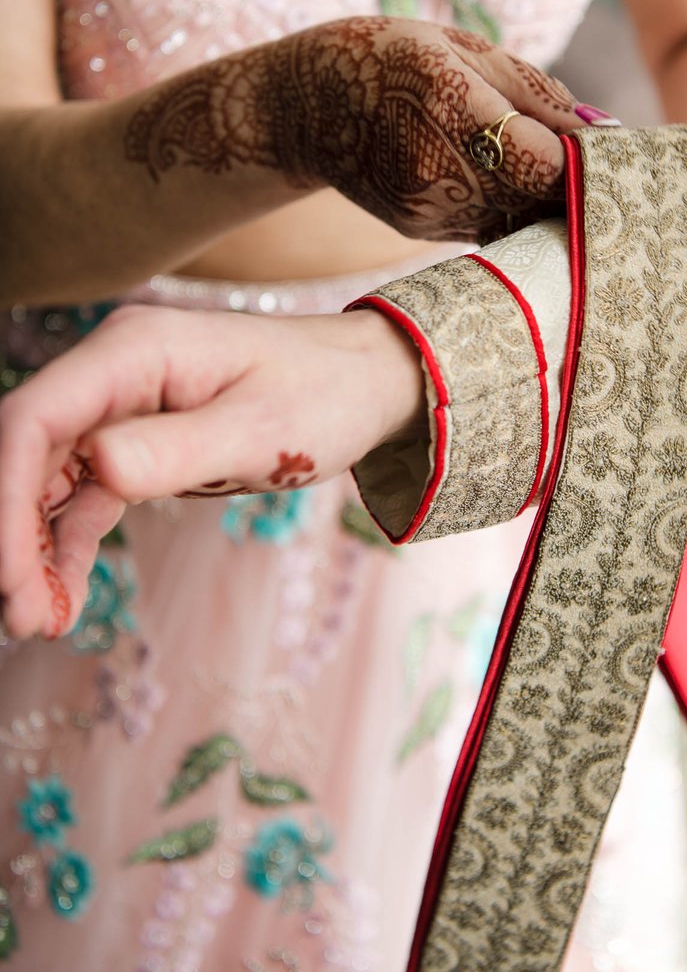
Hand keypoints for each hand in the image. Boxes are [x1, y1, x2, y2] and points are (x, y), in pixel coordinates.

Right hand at [0, 304, 422, 640]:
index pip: (35, 417)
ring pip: (47, 478)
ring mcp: (121, 403)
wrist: (366, 384)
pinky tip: (63, 600)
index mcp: (135, 349)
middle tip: (22, 616)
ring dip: (33, 548)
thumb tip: (98, 466)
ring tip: (38, 622)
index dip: (6, 494)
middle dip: (15, 534)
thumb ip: (178, 450)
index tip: (10, 573)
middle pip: (28, 451)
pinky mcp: (135, 439)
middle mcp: (114, 369)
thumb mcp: (260, 432)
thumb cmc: (323, 395)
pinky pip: (83, 494)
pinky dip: (66, 544)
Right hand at [124, 17, 587, 241]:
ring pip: (518, 217)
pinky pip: (491, 225)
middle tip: (618, 179)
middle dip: (579, 186)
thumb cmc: (388, 58)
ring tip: (575, 184)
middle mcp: (433, 163)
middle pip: (537, 195)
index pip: (543, 156)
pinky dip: (517, 211)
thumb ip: (533, 89)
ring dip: (552, 203)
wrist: (300, 107)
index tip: (624, 158)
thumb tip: (603, 128)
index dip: (590, 161)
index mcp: (445, 100)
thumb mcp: (460, 46)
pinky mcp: (422, 228)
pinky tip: (526, 193)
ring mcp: (425, 206)